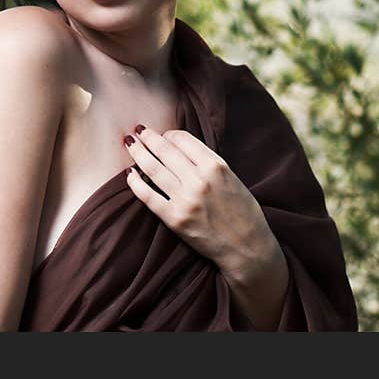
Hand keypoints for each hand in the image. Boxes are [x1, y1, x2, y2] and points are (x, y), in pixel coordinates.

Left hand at [123, 124, 276, 278]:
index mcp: (216, 166)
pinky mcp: (175, 219)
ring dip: (138, 153)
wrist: (248, 248)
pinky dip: (135, 183)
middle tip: (137, 131)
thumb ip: (208, 162)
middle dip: (148, 137)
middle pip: (164, 150)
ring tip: (129, 144)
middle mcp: (200, 180)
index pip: (183, 139)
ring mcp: (186, 200)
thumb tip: (178, 147)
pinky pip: (148, 196)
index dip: (168, 134)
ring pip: (152, 169)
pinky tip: (130, 174)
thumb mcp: (232, 178)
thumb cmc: (242, 211)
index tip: (163, 135)